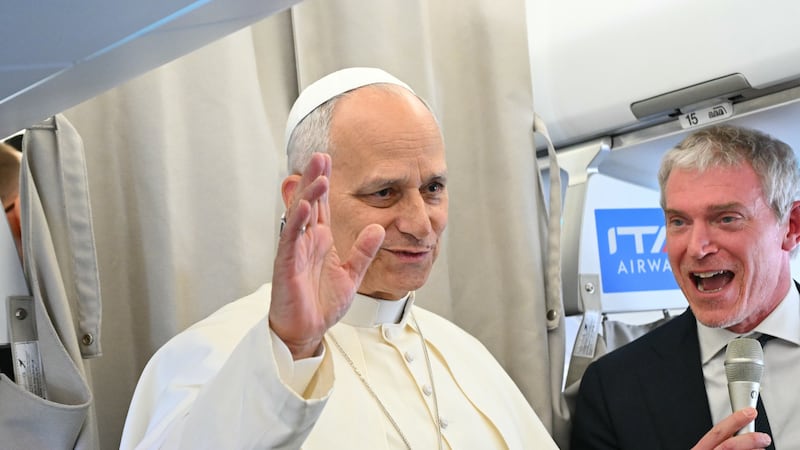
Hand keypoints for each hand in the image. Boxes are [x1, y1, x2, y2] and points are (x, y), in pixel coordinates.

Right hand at [269, 153, 384, 358]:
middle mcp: (306, 241)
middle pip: (308, 203)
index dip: (323, 182)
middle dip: (314, 179)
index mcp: (320, 240)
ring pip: (298, 217)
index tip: (328, 159)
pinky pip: (291, 241)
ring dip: (308, 195)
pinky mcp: (286, 266)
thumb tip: (378, 228)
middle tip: (320, 155)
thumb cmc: (323, 302)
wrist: (307, 330)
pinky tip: (306, 208)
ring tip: (318, 174)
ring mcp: (294, 251)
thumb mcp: (352, 273)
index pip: (321, 205)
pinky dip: (298, 223)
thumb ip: (364, 251)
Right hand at [691, 408, 770, 449]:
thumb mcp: (704, 447)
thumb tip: (737, 430)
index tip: (749, 411)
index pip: (716, 431)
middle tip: (763, 437)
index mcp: (700, 449)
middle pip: (728, 444)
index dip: (734, 420)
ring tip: (761, 448)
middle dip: (749, 438)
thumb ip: (715, 440)